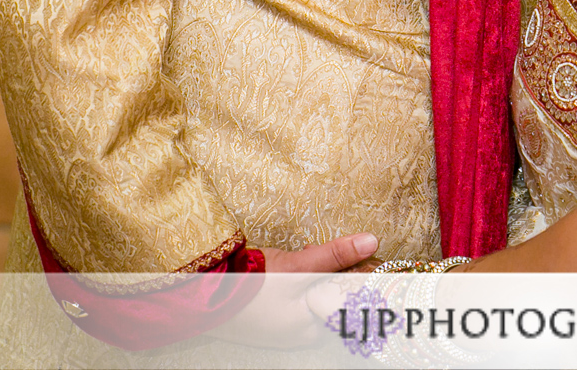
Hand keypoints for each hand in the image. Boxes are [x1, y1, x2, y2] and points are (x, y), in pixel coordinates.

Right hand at [207, 233, 378, 349]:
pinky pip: (297, 303)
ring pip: (316, 301)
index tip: (377, 263)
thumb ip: (335, 256)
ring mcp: (281, 329)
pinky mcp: (268, 321)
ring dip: (322, 278)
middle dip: (342, 277)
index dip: (364, 279)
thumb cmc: (248, 284)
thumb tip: (372, 242)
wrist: (199, 293)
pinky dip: (303, 285)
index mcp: (310, 327)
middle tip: (347, 256)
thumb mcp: (296, 265)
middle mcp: (298, 334)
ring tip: (319, 256)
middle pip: (334, 303)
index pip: (351, 305)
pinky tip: (299, 267)